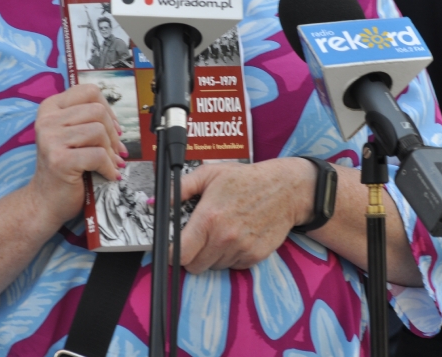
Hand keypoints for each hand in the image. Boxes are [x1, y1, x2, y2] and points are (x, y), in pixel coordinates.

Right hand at [29, 84, 126, 227]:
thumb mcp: (70, 136)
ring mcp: (51, 139)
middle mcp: (47, 120)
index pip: (89, 92)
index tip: (113, 128)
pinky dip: (109, 167)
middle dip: (112, 133)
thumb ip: (87, 121)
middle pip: (97, 111)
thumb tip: (118, 123)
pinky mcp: (59, 159)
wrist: (45, 201)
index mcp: (50, 108)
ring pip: (99, 131)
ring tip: (110, 163)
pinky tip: (108, 175)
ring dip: (111, 151)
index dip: (108, 109)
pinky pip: (98, 155)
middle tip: (115, 151)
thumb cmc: (63, 168)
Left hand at [178, 158, 314, 273]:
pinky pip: (234, 266)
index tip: (174, 248)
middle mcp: (225, 237)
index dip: (173, 254)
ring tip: (221, 234)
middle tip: (198, 239)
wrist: (285, 189)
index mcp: (209, 218)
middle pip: (195, 266)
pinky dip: (231, 257)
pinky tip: (237, 238)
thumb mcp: (210, 174)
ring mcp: (242, 249)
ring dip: (212, 256)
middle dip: (192, 256)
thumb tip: (156, 201)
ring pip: (214, 267)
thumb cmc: (245, 179)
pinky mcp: (256, 256)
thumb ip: (181, 188)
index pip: (181, 254)